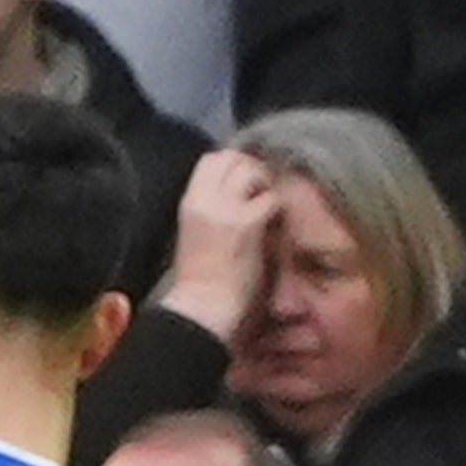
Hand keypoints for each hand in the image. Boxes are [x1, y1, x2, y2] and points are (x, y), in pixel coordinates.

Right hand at [153, 149, 279, 344]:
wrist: (201, 308)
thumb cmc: (200, 279)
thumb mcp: (196, 232)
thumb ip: (213, 208)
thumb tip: (237, 192)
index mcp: (189, 202)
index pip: (211, 160)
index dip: (234, 164)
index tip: (245, 182)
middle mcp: (204, 199)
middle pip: (231, 157)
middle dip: (252, 166)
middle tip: (262, 190)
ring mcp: (225, 209)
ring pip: (251, 169)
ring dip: (266, 183)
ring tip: (267, 207)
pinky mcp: (247, 223)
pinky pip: (270, 197)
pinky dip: (276, 206)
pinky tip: (274, 223)